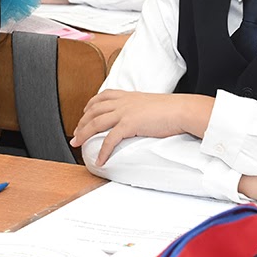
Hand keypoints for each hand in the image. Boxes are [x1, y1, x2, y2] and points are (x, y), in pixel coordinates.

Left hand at [70, 90, 213, 165]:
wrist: (182, 110)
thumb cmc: (172, 109)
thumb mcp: (152, 104)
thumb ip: (142, 109)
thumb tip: (141, 118)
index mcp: (129, 96)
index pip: (102, 96)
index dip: (90, 105)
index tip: (84, 113)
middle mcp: (123, 102)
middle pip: (93, 110)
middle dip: (81, 122)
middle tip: (75, 134)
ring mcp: (125, 112)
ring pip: (96, 123)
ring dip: (83, 134)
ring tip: (76, 145)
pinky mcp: (129, 124)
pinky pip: (110, 139)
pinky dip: (102, 151)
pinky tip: (100, 160)